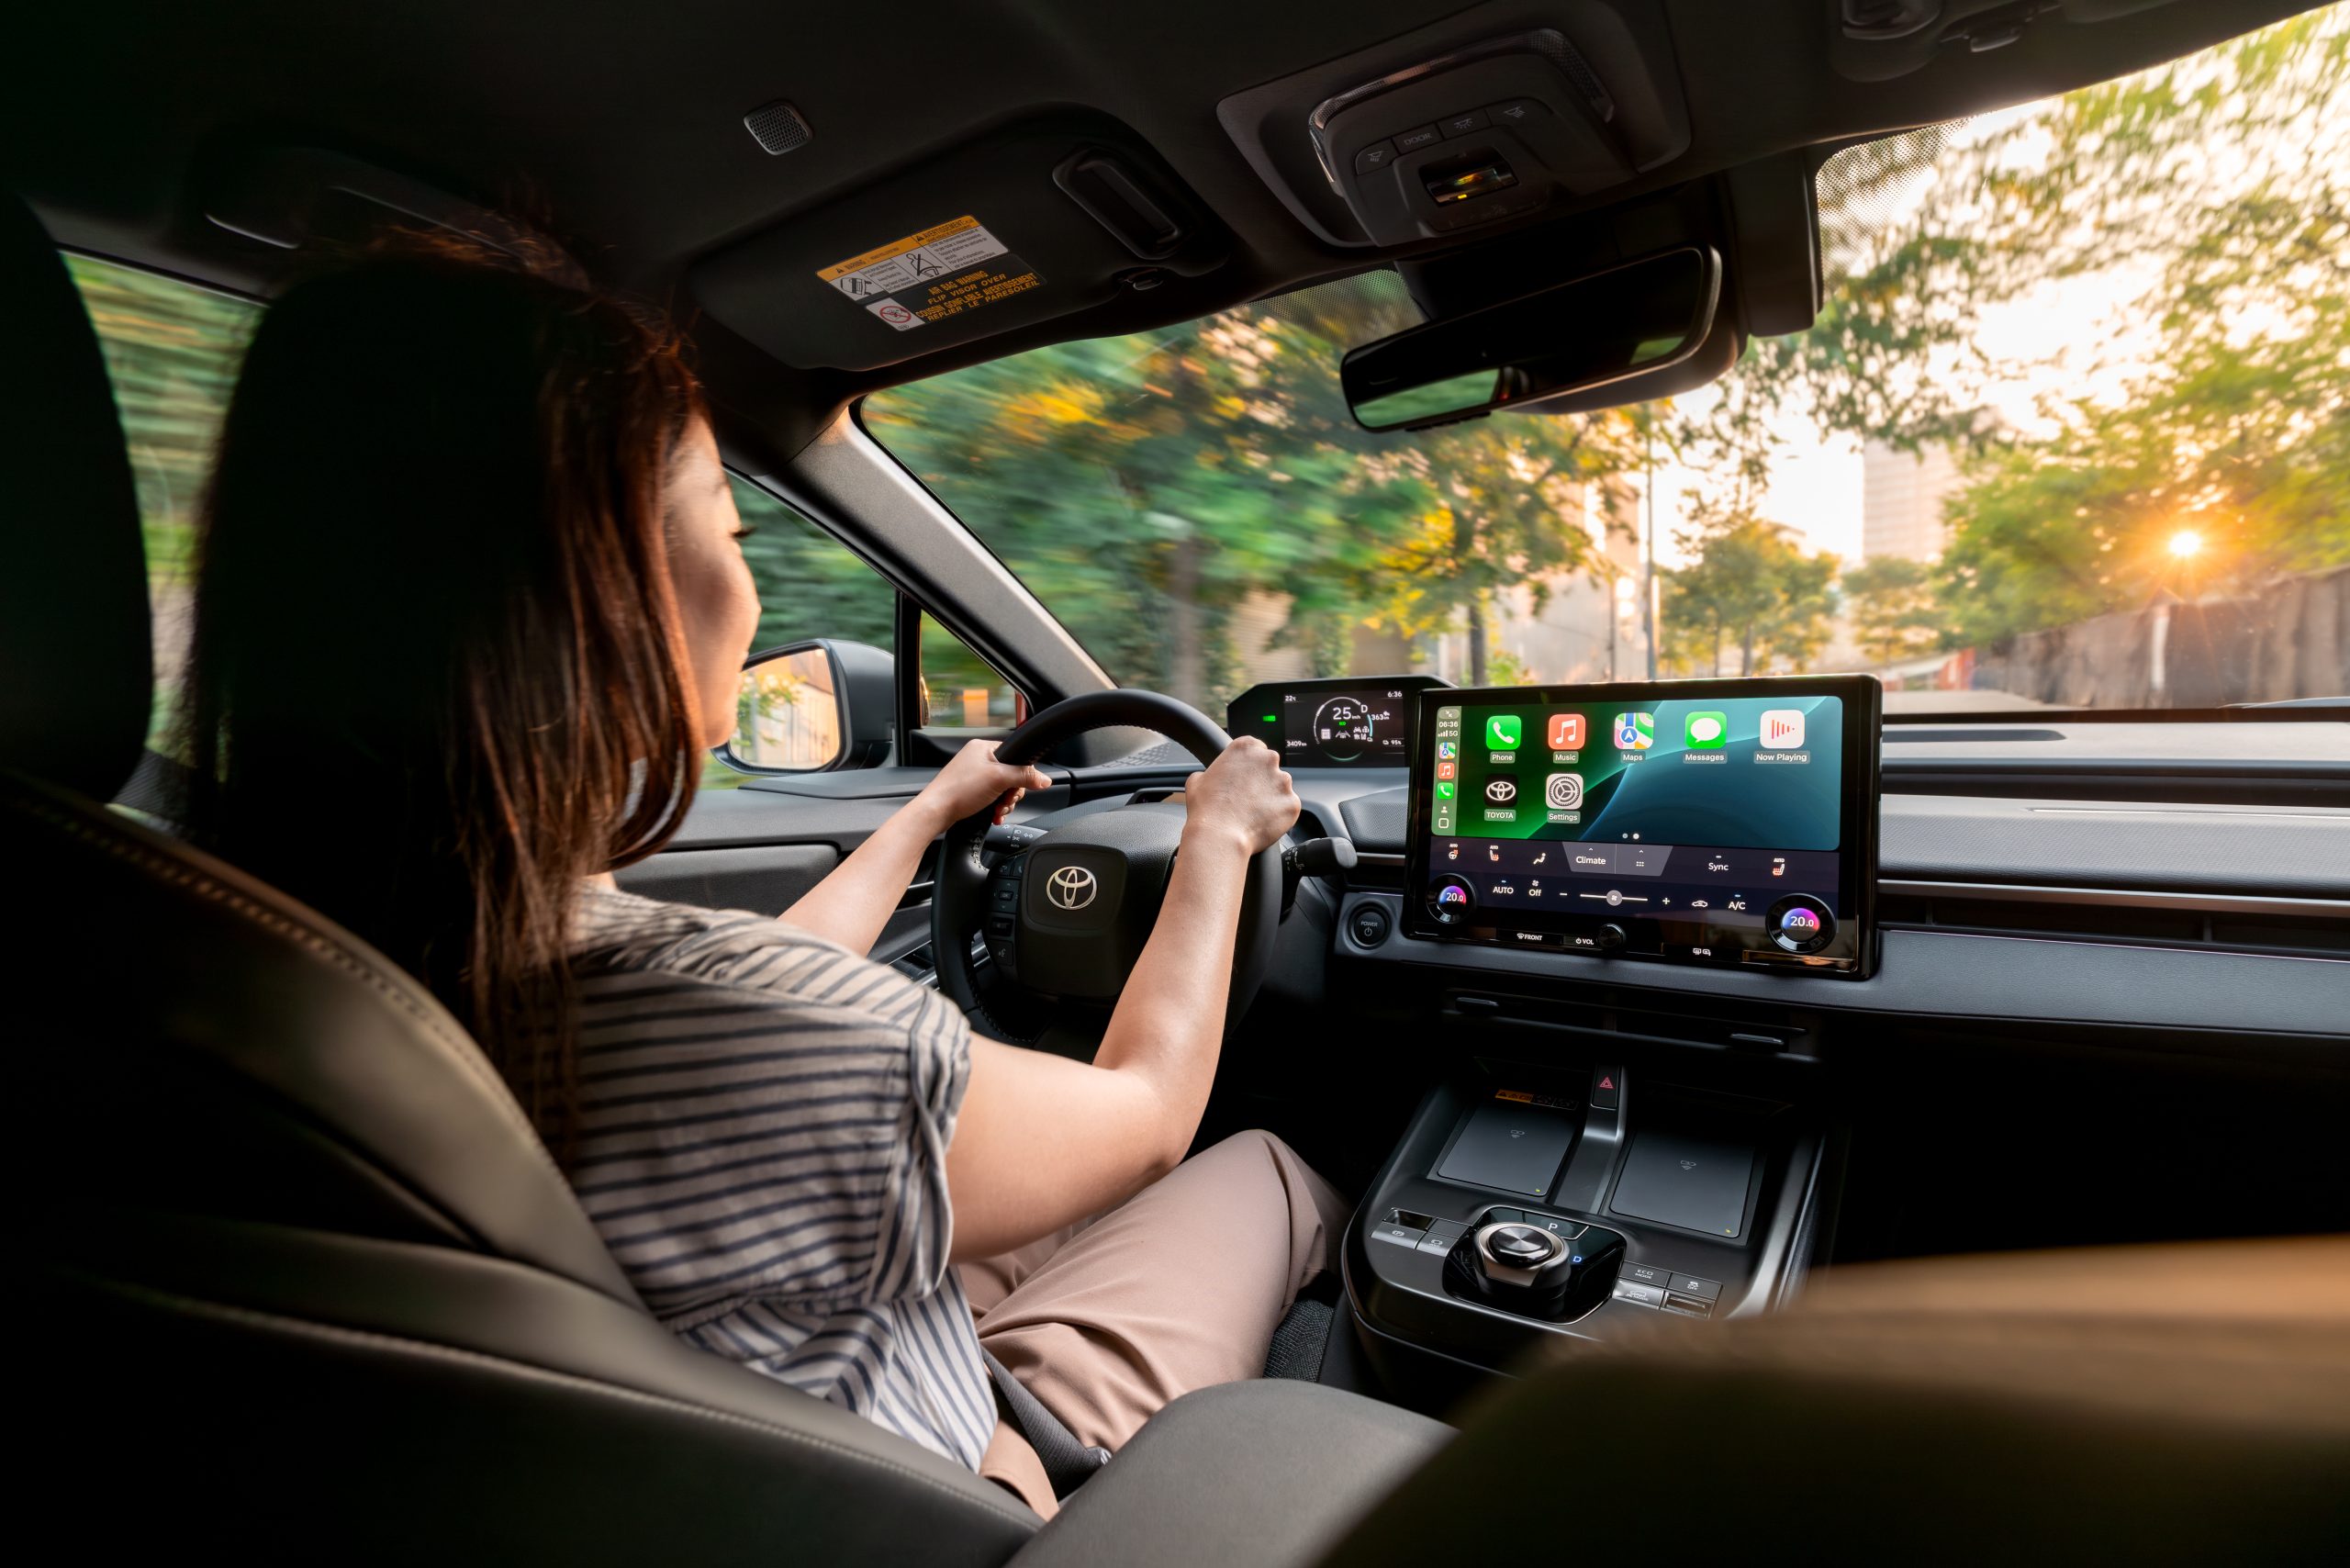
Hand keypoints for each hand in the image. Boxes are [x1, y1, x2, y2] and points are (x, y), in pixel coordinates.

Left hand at [917, 739, 1052, 828]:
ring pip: (1002, 788)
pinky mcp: (969, 790)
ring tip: (997, 811)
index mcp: (984, 747)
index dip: (1022, 773)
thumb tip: (1045, 779)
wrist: (936, 811)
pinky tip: (993, 815)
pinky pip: (991, 797)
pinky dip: (995, 807)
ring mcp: (973, 775)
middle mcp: (978, 758)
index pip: (1016, 756)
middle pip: (1011, 775)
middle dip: (1011, 793)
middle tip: (1005, 801)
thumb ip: (1025, 776)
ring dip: (1003, 803)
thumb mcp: (999, 779)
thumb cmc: (959, 790)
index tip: (1022, 786)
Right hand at [1177, 736, 1298, 856]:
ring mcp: (1283, 781)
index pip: (1256, 749)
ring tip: (1253, 813)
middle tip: (1247, 799)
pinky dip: (1279, 815)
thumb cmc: (1206, 808)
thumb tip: (1208, 778)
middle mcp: (1268, 759)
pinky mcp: (1292, 803)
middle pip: (1270, 767)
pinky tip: (1262, 823)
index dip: (1249, 767)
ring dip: (1271, 798)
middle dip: (1262, 781)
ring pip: (1281, 788)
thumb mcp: (1197, 781)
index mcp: (1245, 747)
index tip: (1244, 779)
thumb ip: (1209, 773)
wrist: (1219, 835)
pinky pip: (1287, 808)